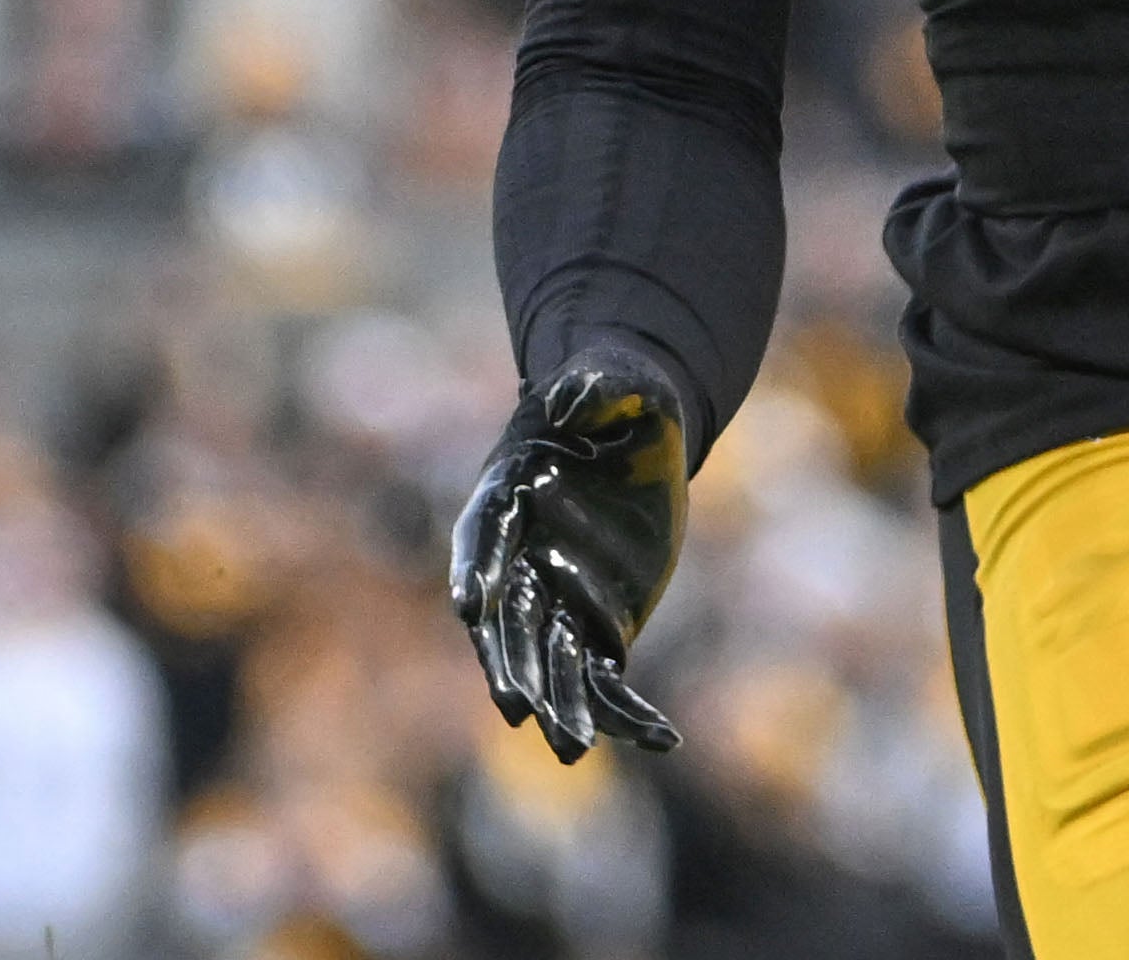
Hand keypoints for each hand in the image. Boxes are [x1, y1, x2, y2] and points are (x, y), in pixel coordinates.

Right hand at [449, 358, 691, 761]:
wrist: (636, 433)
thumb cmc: (615, 396)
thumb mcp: (614, 381)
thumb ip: (591, 388)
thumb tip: (568, 402)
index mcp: (505, 498)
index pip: (482, 536)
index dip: (474, 566)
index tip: (468, 603)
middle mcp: (517, 561)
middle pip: (504, 620)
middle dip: (509, 662)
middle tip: (517, 705)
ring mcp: (553, 600)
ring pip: (548, 662)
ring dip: (559, 704)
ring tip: (575, 747)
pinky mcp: (594, 624)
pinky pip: (603, 675)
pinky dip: (626, 709)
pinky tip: (660, 738)